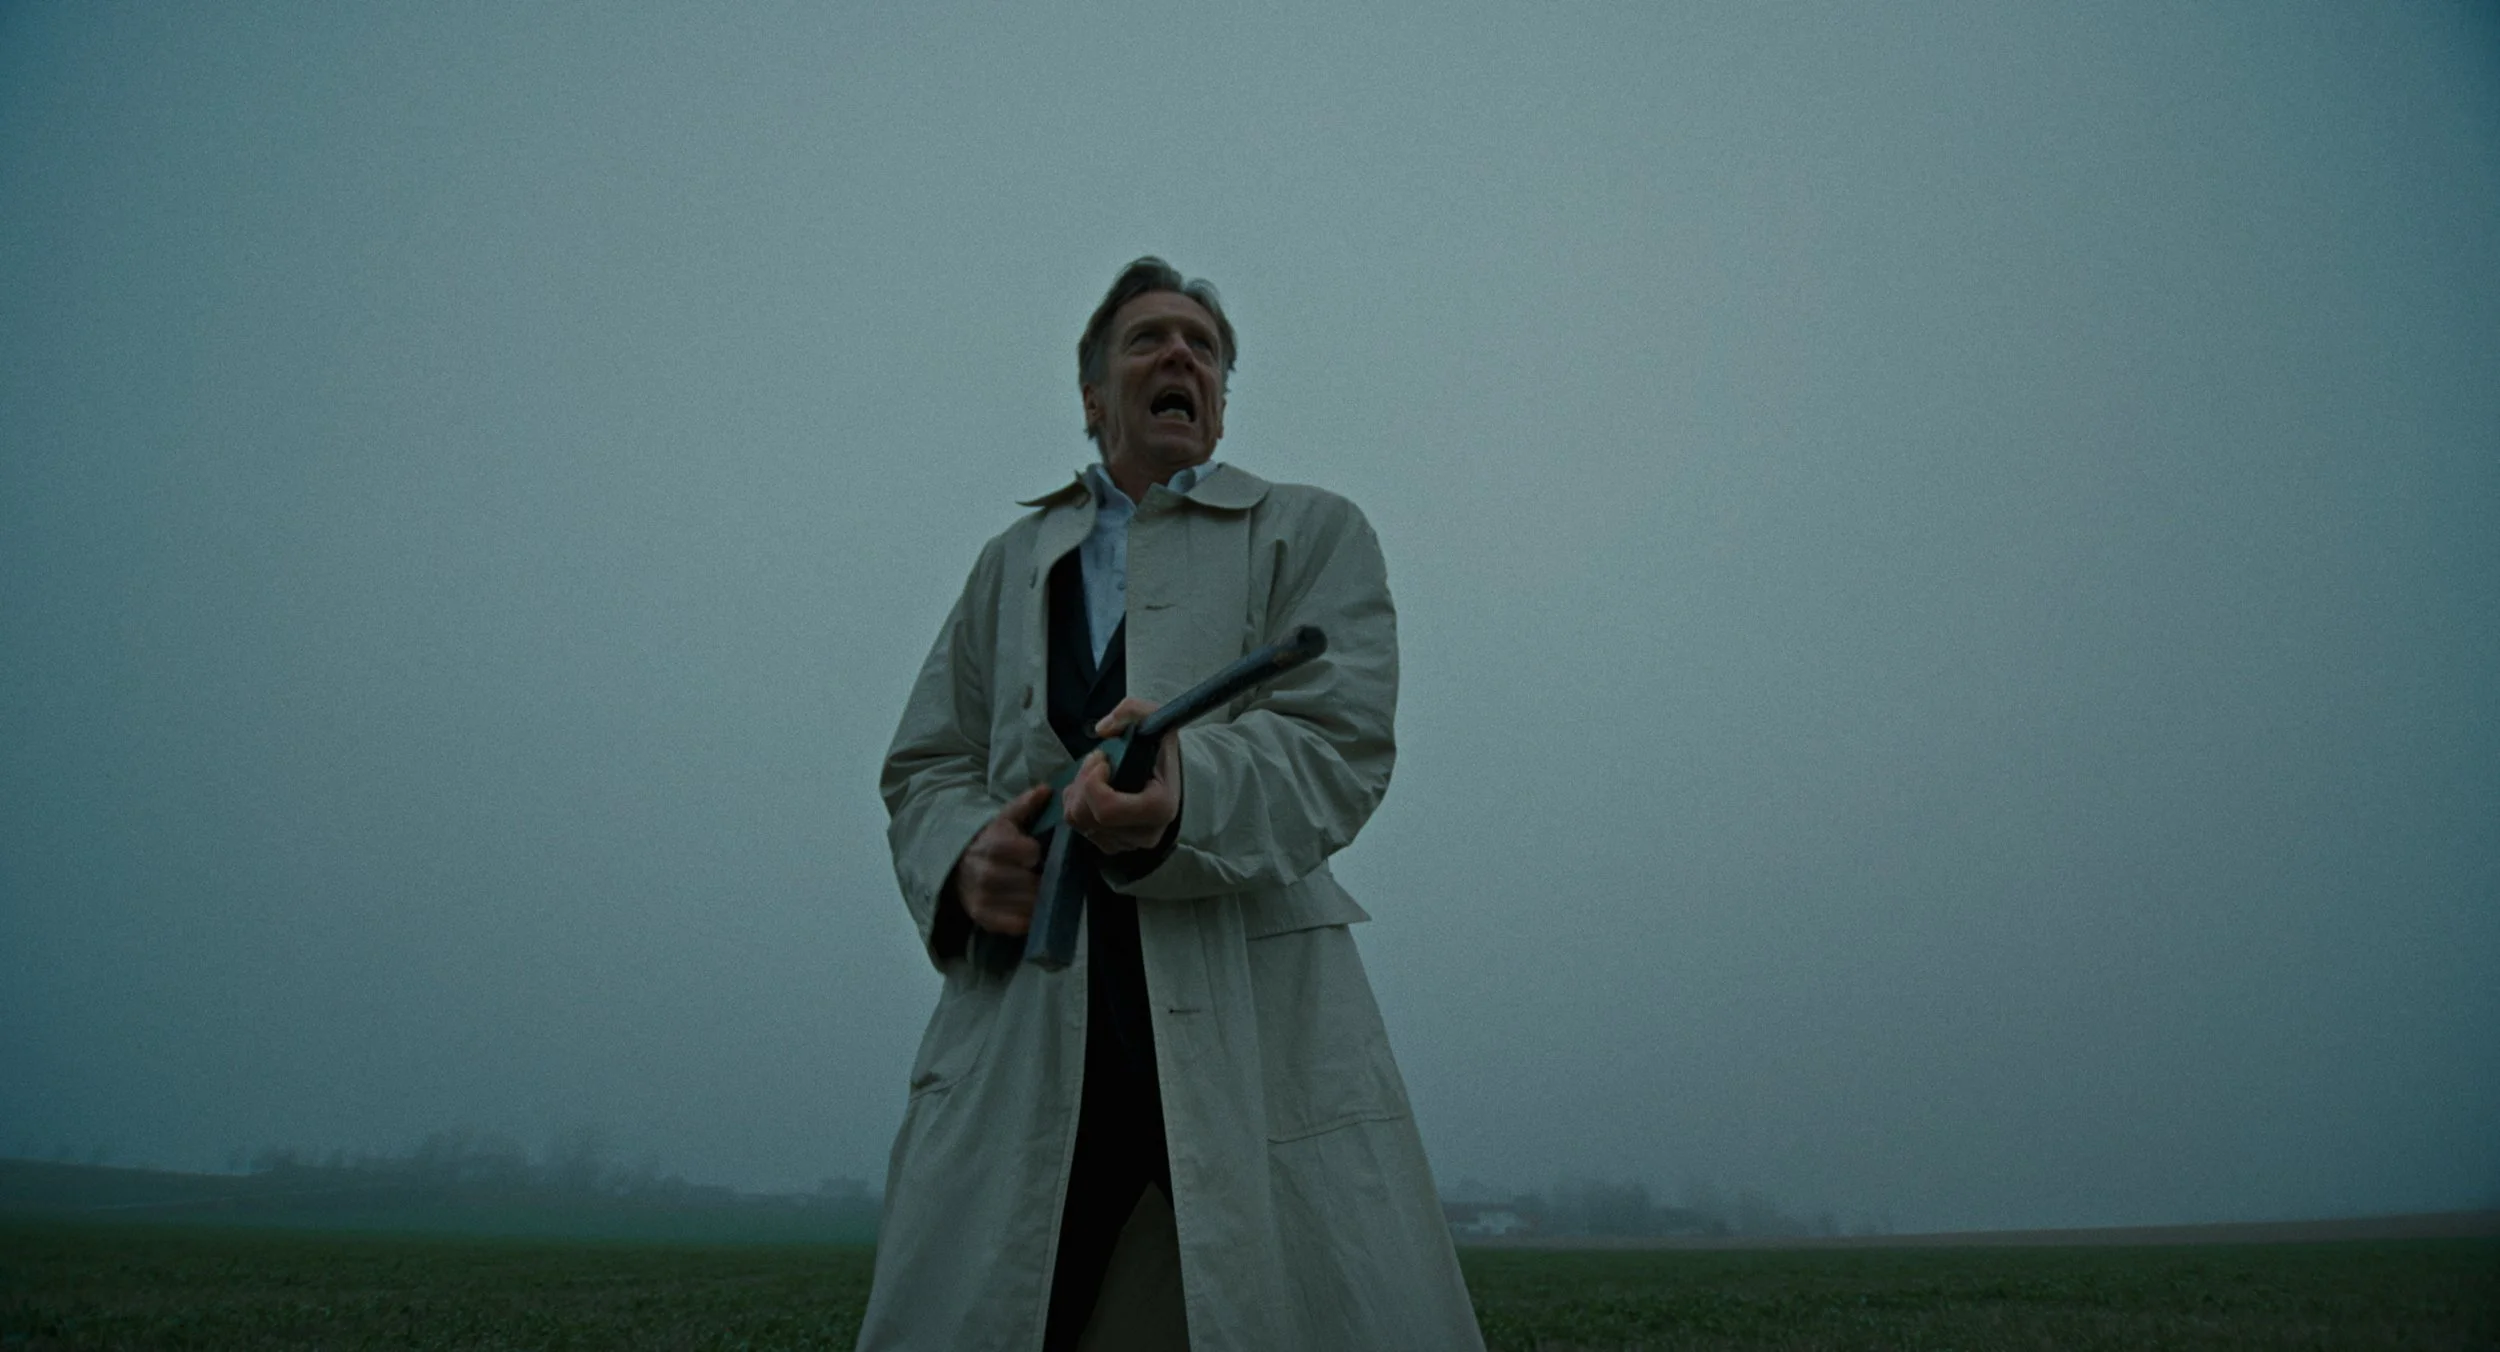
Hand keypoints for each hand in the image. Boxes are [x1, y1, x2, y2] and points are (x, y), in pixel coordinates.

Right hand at [951, 784, 1051, 934]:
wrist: (955, 865)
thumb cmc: (988, 840)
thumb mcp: (1004, 819)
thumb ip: (1025, 804)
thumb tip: (1046, 789)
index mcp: (993, 845)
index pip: (1031, 853)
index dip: (1037, 854)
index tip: (1034, 855)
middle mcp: (987, 873)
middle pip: (1034, 883)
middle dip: (1042, 879)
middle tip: (1040, 876)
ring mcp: (984, 898)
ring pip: (1029, 905)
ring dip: (1037, 899)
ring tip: (1033, 890)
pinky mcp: (983, 918)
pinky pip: (1018, 925)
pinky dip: (1027, 918)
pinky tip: (1025, 906)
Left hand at [1063, 698, 1182, 855]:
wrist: (1171, 777)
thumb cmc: (1161, 750)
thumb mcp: (1154, 719)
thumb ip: (1131, 711)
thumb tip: (1102, 729)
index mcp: (1159, 808)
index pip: (1106, 809)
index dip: (1092, 782)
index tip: (1101, 760)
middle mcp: (1145, 834)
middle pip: (1087, 817)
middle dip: (1081, 784)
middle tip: (1095, 762)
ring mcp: (1129, 844)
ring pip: (1079, 823)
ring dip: (1077, 793)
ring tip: (1093, 775)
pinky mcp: (1114, 847)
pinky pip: (1079, 830)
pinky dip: (1078, 806)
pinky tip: (1093, 791)